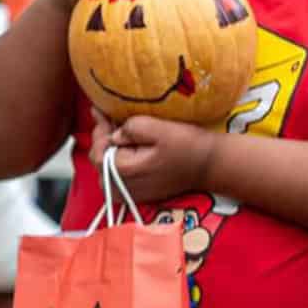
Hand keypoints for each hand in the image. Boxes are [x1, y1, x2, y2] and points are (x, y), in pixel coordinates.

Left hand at [90, 112, 216, 202]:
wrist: (211, 165)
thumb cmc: (188, 146)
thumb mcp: (158, 128)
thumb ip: (129, 129)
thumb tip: (113, 133)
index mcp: (123, 171)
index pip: (96, 149)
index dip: (99, 129)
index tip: (102, 112)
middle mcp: (122, 187)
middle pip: (98, 160)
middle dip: (103, 140)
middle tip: (111, 120)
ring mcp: (130, 194)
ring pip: (106, 170)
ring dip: (110, 151)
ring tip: (120, 133)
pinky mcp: (139, 195)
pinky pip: (118, 179)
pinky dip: (119, 163)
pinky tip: (129, 149)